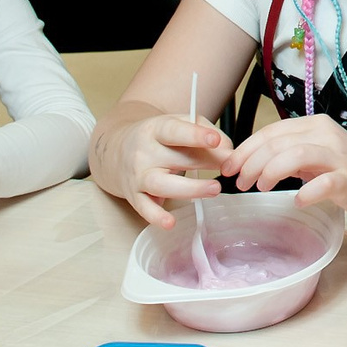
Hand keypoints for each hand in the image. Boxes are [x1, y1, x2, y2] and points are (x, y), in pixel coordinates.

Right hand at [108, 113, 235, 227]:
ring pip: (161, 184)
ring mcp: (139, 175)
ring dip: (189, 189)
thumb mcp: (178, 123)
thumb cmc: (158, 138)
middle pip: (174, 158)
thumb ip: (204, 131)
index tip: (214, 140)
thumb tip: (227, 149)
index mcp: (156, 129)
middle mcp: (145, 152)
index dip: (195, 135)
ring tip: (214, 189)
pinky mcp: (135, 196)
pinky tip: (170, 222)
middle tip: (229, 167)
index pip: (175, 131)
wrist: (117, 151)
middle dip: (205, 162)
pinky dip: (156, 216)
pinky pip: (144, 208)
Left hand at [225, 115, 346, 213]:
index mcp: (314, 125)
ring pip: (297, 154)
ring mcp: (340, 158)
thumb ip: (288, 155)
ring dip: (271, 171)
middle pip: (278, 142)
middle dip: (251, 162)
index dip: (245, 149)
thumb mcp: (315, 157)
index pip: (271, 131)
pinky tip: (297, 201)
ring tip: (260, 188)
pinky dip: (308, 192)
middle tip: (240, 183)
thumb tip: (249, 162)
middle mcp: (326, 135)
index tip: (228, 168)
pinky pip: (326, 183)